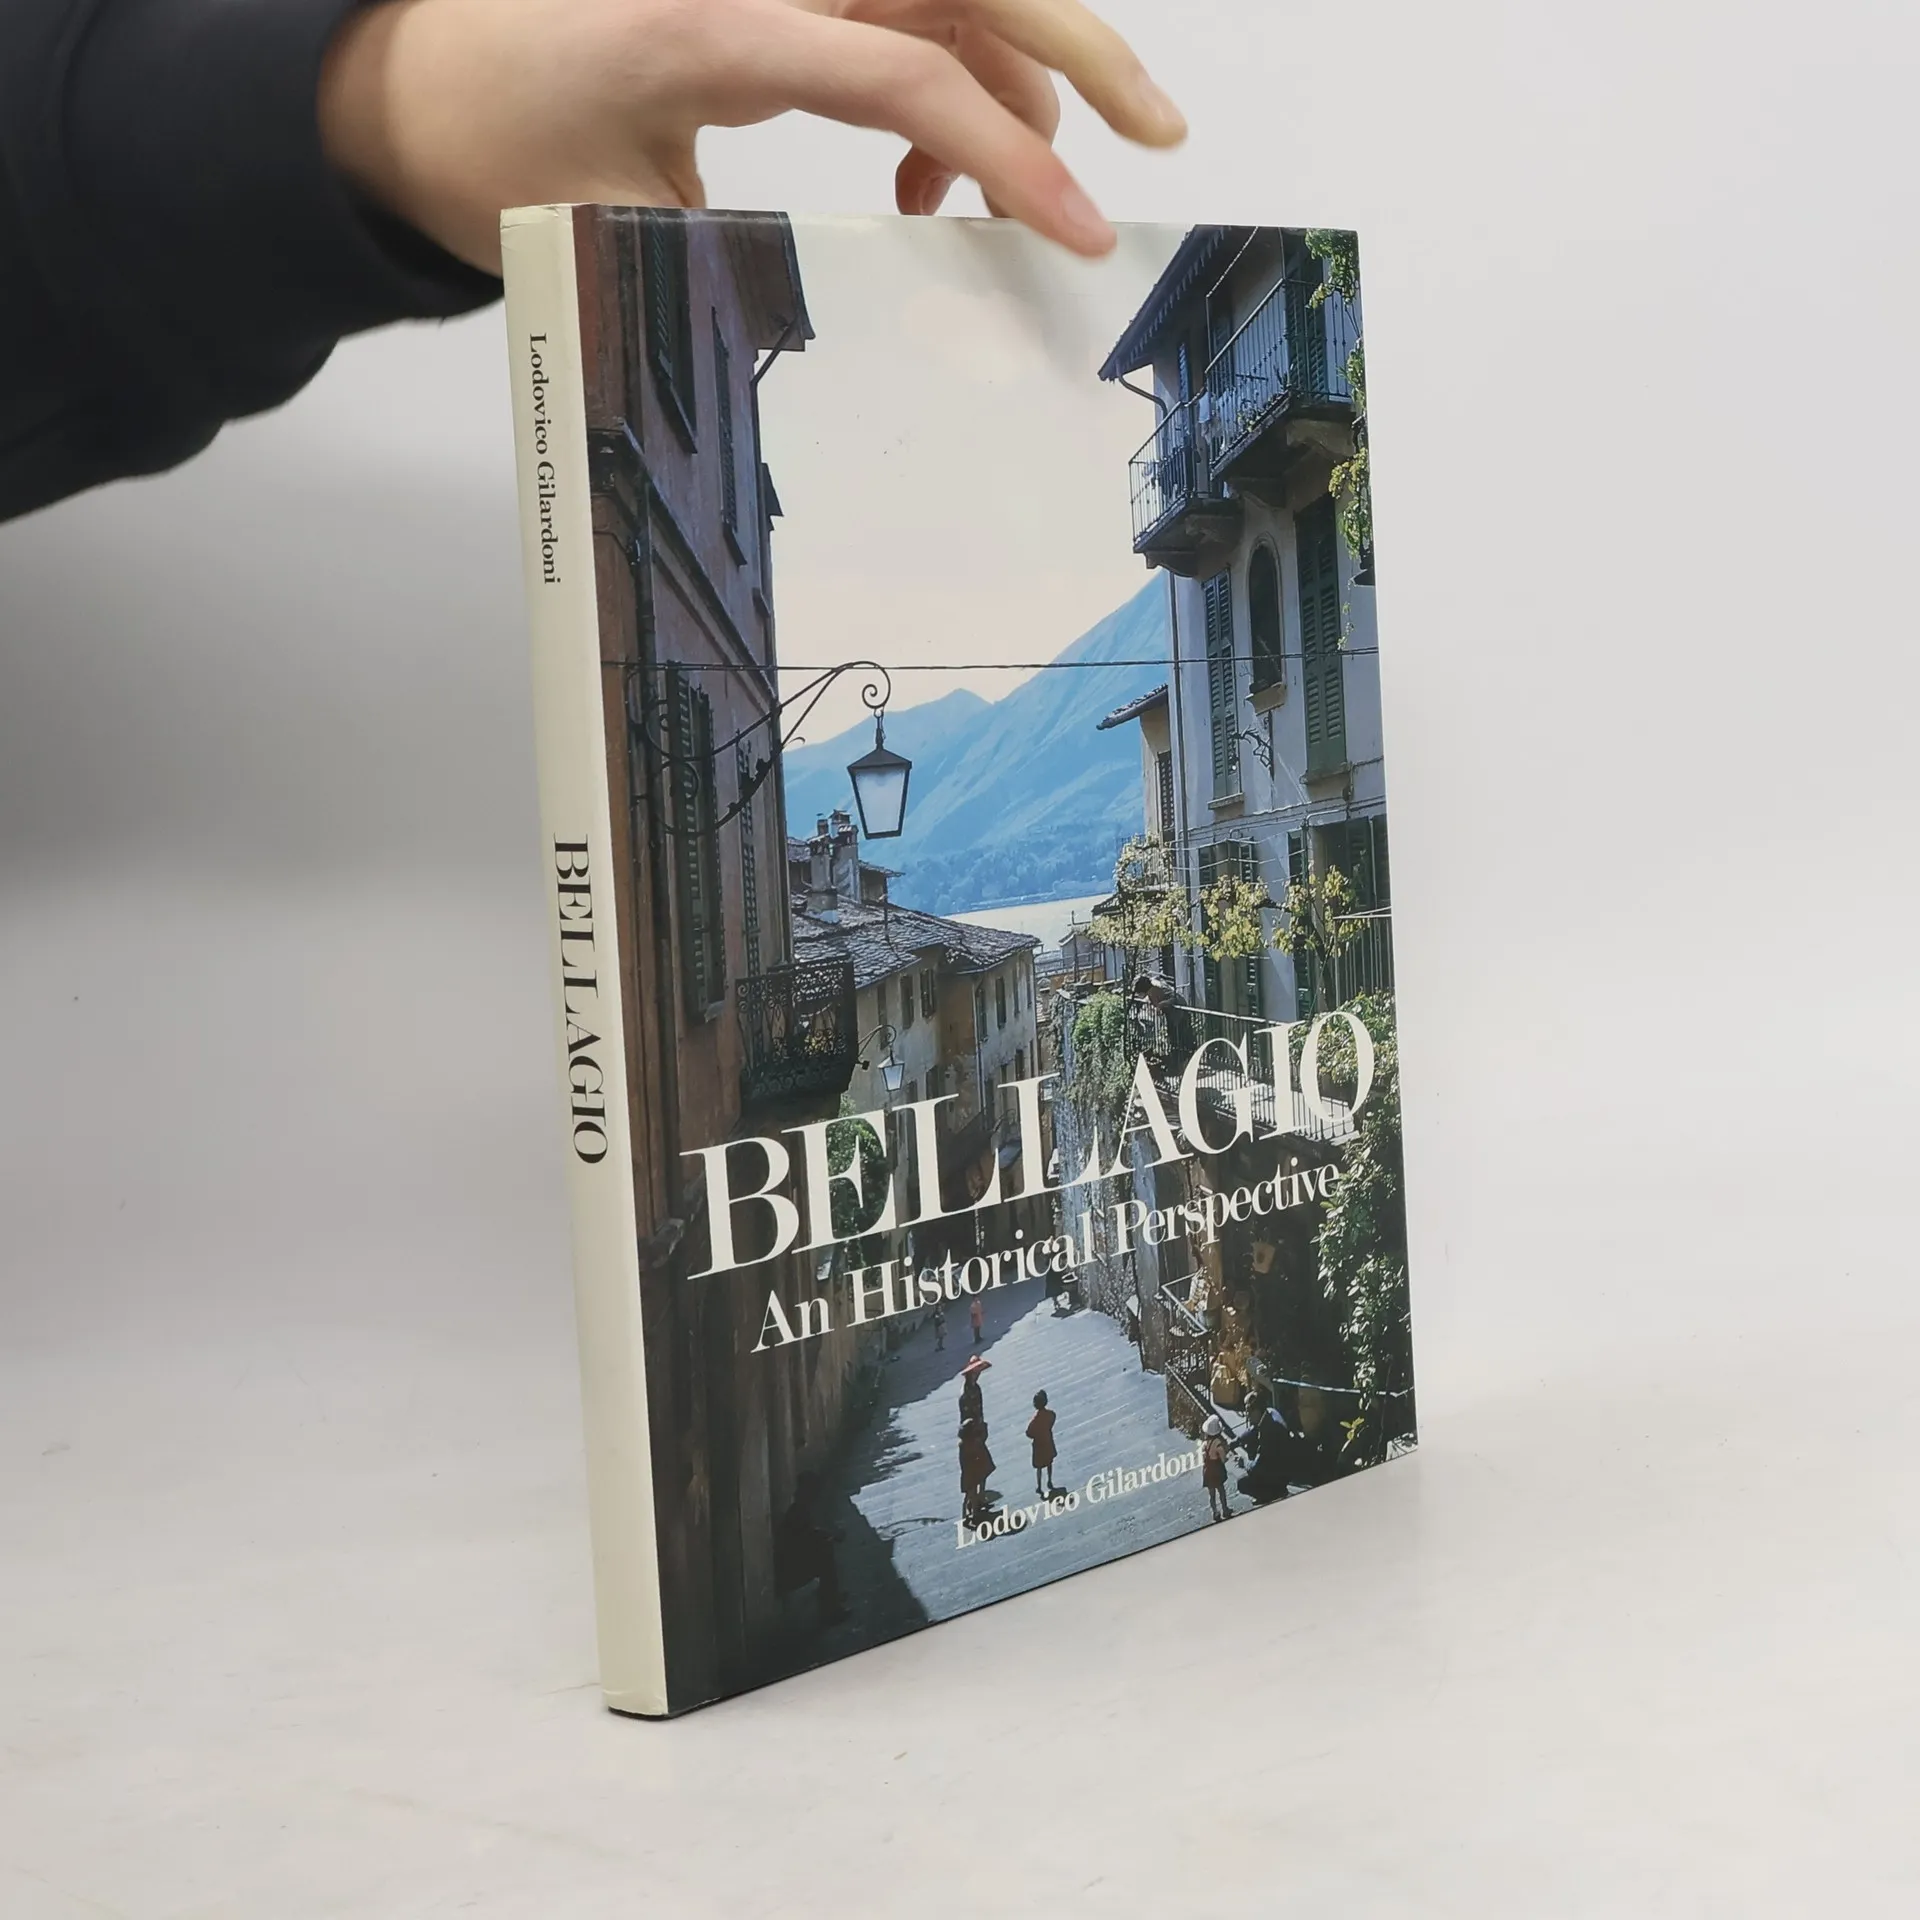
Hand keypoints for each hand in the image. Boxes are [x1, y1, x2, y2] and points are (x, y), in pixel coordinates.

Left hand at [319, 0, 1185, 273]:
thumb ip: (738, 256)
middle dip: (1079, 50)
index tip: (1077, 232)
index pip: (909, 70)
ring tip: (1018, 200)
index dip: (1012, 153)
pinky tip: (923, 180)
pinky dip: (946, 90)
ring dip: (1017, 79)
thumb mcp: (609, 228)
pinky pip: (901, 15)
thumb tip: (857, 308)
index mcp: (712, 24)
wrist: (405, 81)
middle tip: (1157, 134)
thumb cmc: (489, 146)